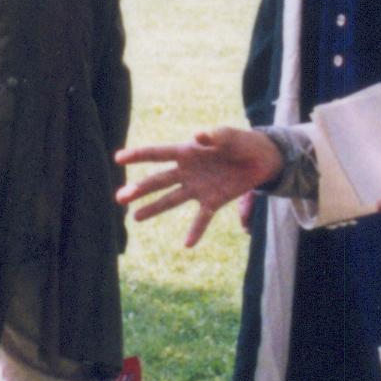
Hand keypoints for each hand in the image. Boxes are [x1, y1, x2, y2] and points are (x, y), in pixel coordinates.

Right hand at [115, 128, 281, 246]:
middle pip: (158, 181)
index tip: (118, 158)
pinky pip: (202, 218)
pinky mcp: (213, 201)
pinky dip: (196, 231)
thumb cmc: (242, 142)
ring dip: (154, 208)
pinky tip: (187, 244)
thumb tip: (198, 135)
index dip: (138, 155)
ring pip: (171, 199)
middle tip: (120, 198)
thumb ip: (216, 136)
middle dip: (139, 189)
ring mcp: (198, 188)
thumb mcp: (231, 136)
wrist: (261, 159)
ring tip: (135, 217)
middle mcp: (187, 171)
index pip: (158, 153)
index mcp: (188, 152)